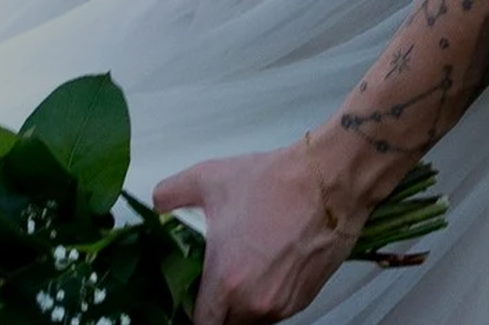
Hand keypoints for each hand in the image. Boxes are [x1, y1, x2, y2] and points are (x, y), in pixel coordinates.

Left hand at [154, 136, 357, 324]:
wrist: (332, 177)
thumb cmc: (276, 181)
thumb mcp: (210, 178)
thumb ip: (170, 196)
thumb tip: (156, 206)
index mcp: (225, 282)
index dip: (193, 312)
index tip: (194, 296)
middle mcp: (254, 302)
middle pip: (227, 324)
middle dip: (220, 308)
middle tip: (221, 279)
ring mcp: (283, 303)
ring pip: (253, 319)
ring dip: (246, 303)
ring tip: (250, 267)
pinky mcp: (306, 297)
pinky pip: (278, 308)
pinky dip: (271, 294)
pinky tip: (274, 263)